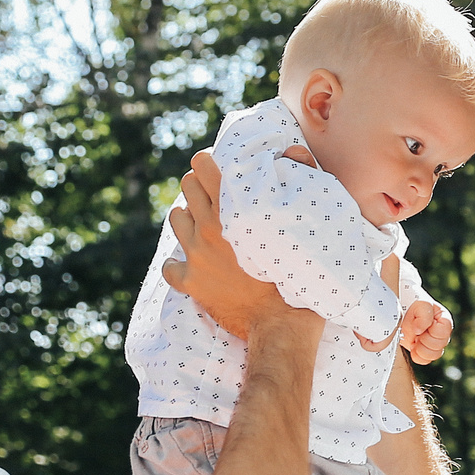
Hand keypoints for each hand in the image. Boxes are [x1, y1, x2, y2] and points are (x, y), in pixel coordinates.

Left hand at [161, 152, 301, 341]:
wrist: (281, 324)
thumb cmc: (300, 269)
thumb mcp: (304, 219)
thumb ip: (300, 177)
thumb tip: (293, 150)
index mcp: (232, 208)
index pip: (202, 165)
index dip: (209, 164)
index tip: (220, 172)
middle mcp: (208, 227)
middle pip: (187, 187)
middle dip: (200, 188)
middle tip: (218, 201)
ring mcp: (195, 255)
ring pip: (176, 219)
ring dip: (189, 220)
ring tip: (208, 230)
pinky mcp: (189, 282)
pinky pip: (170, 265)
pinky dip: (179, 264)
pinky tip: (196, 266)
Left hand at [400, 298, 452, 364]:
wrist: (401, 311)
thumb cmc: (413, 304)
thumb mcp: (420, 304)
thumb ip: (424, 316)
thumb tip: (419, 331)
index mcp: (444, 319)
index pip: (445, 331)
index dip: (433, 330)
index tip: (424, 325)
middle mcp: (442, 333)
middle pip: (440, 345)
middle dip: (425, 339)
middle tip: (417, 332)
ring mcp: (434, 343)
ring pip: (435, 355)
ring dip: (421, 348)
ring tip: (415, 339)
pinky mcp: (424, 351)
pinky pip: (425, 360)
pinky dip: (417, 355)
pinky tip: (413, 347)